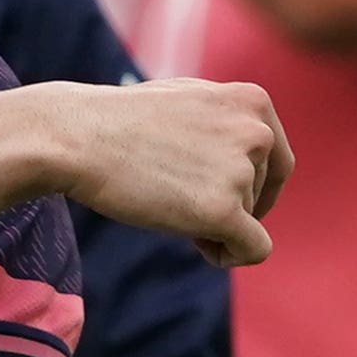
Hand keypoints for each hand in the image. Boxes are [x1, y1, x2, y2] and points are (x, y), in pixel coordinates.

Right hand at [40, 79, 292, 267]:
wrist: (79, 138)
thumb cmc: (122, 120)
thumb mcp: (189, 100)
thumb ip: (226, 122)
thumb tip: (252, 148)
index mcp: (253, 102)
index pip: (277, 159)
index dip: (255, 186)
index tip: (226, 198)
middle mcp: (256, 133)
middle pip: (263, 193)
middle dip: (229, 206)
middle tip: (179, 201)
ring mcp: (240, 172)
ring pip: (250, 222)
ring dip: (215, 227)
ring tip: (167, 206)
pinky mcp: (222, 210)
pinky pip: (255, 250)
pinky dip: (230, 256)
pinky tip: (200, 248)